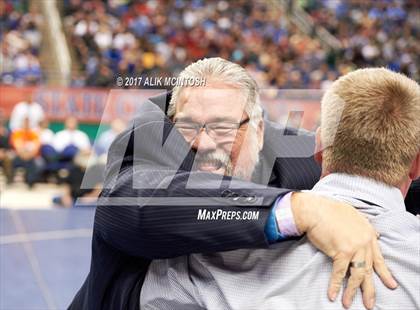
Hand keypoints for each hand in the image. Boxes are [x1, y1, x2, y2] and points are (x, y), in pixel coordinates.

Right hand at [291, 192, 397, 309]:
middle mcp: (364, 241)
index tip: (390, 285)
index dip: (384, 273)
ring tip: (348, 303)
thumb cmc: (329, 210)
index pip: (378, 257)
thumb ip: (364, 226)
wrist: (315, 210)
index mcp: (368, 233)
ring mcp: (354, 247)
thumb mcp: (353, 215)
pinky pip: (339, 273)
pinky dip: (335, 285)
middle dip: (369, 289)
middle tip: (370, 303)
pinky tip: (333, 295)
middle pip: (369, 269)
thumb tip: (375, 234)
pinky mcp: (341, 252)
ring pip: (357, 275)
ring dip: (352, 291)